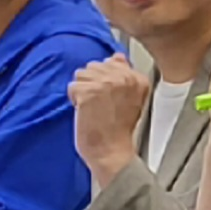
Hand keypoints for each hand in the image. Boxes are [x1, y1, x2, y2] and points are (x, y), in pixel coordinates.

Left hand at [69, 57, 151, 185]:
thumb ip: (124, 75)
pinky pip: (72, 87)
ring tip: (93, 108)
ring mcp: (106, 84)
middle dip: (92, 84)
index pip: (112, 61)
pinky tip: (85, 112)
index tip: (109, 98)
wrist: (112, 153)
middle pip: (94, 66)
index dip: (104, 81)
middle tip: (100, 105)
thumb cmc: (119, 130)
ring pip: (81, 74)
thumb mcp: (131, 98)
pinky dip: (74, 100)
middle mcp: (124, 77)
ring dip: (82, 91)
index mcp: (138, 78)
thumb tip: (116, 56)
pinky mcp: (89, 92)